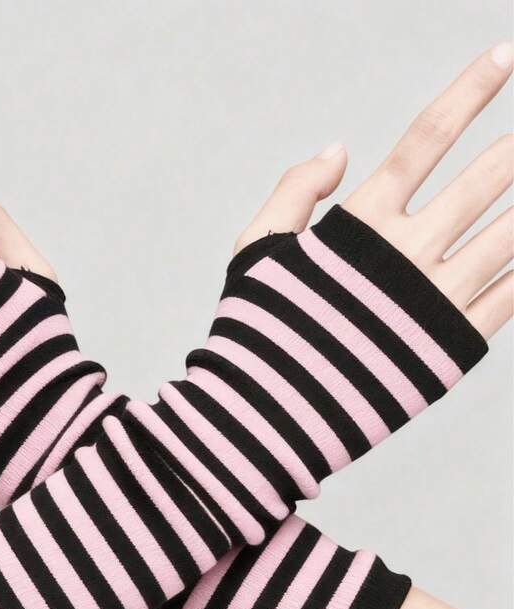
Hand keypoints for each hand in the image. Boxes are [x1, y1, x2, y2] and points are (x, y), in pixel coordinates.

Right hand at [236, 44, 512, 339]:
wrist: (265, 417)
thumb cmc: (258, 332)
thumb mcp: (255, 249)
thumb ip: (295, 189)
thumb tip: (341, 148)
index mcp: (358, 224)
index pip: (425, 139)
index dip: (470, 92)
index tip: (504, 56)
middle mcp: (404, 254)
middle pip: (484, 182)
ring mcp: (433, 301)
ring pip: (509, 237)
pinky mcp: (451, 348)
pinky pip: (510, 297)